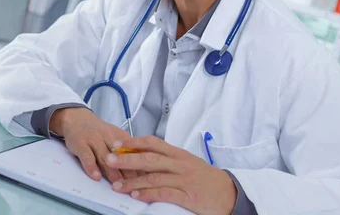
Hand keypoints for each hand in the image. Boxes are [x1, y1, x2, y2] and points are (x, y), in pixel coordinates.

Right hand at [49, 108, 139, 183]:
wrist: (77, 118)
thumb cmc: (98, 132)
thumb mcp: (115, 137)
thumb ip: (127, 150)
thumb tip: (142, 170)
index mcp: (120, 136)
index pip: (133, 152)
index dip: (140, 167)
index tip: (146, 180)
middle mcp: (108, 136)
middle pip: (121, 156)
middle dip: (129, 173)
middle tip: (135, 187)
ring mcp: (93, 139)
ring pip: (105, 157)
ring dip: (113, 172)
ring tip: (118, 185)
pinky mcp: (80, 143)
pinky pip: (87, 156)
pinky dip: (91, 167)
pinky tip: (96, 176)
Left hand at [106, 136, 235, 214]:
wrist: (231, 193)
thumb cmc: (206, 178)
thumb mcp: (188, 163)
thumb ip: (168, 159)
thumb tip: (142, 157)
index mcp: (179, 154)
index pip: (153, 143)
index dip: (133, 142)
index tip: (116, 143)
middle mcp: (180, 164)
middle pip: (149, 158)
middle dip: (127, 158)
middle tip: (109, 158)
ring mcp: (184, 180)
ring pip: (154, 177)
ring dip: (133, 181)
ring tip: (117, 185)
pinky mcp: (188, 196)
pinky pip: (165, 193)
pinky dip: (149, 194)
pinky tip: (136, 196)